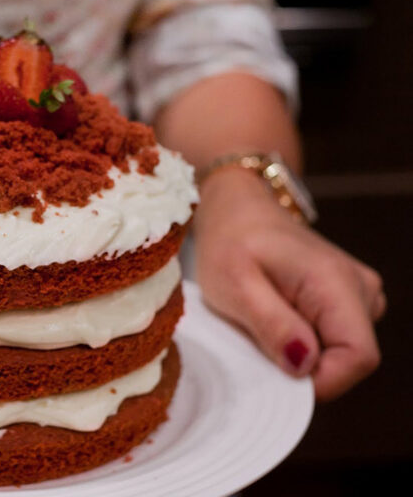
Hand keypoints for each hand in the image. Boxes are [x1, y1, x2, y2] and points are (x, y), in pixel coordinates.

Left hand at [194, 168, 384, 399]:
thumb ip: (272, 324)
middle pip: (350, 359)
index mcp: (336, 282)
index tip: (275, 373)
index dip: (321, 381)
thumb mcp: (234, 284)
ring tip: (263, 321)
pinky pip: (332, 338)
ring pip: (340, 352)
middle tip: (257, 340)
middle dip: (304, 366)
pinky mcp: (346, 299)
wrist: (236, 210)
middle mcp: (360, 288)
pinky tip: (275, 317)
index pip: (359, 357)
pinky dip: (302, 339)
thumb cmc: (230, 241)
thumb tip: (304, 365)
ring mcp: (358, 293)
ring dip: (300, 352)